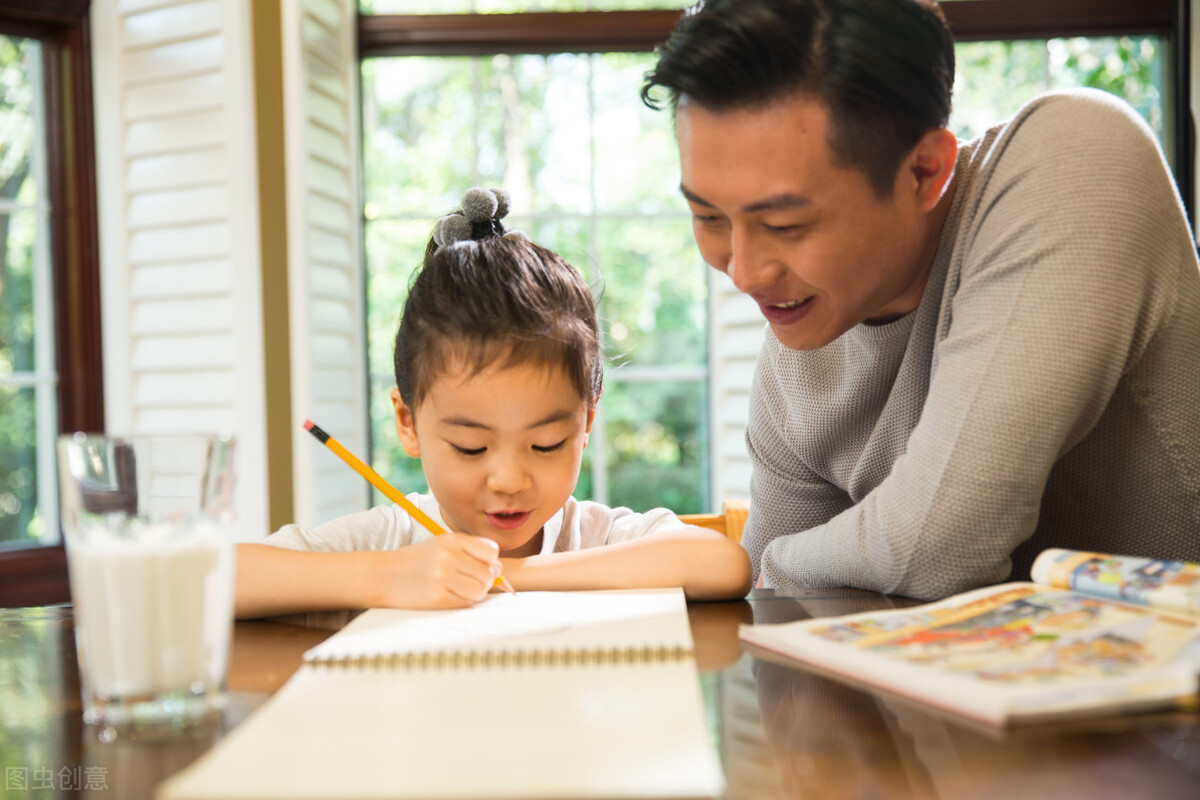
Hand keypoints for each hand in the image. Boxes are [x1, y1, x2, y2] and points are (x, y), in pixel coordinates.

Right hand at [373, 534, 502, 608]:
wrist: (383, 575)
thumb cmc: (417, 561)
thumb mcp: (442, 546)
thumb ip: (470, 553)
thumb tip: (499, 570)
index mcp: (451, 540)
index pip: (491, 551)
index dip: (490, 562)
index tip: (480, 566)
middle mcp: (448, 556)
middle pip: (489, 573)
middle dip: (484, 580)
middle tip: (468, 581)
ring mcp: (442, 577)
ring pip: (480, 590)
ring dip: (474, 593)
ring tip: (459, 589)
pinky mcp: (436, 598)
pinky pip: (465, 603)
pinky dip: (461, 602)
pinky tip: (448, 596)